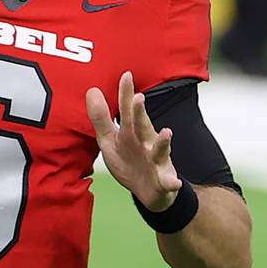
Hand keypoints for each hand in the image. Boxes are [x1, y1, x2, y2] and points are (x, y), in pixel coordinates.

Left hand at [86, 71, 180, 210]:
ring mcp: (156, 160)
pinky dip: (172, 182)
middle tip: (138, 97)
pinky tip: (174, 182)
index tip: (126, 75)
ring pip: (160, 150)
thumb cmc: (129, 160)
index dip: (126, 94)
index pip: (127, 111)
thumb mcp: (109, 141)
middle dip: (140, 113)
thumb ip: (100, 118)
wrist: (148, 192)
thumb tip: (92, 89)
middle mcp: (146, 142)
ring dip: (163, 142)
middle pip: (142, 126)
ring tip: (167, 133)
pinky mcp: (164, 181)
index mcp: (131, 132)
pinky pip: (169, 182)